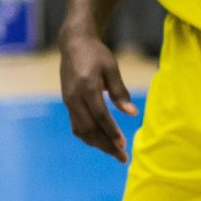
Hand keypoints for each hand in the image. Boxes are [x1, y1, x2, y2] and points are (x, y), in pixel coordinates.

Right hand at [57, 23, 136, 159]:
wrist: (73, 44)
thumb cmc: (96, 54)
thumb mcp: (111, 68)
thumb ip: (120, 92)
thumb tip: (132, 113)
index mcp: (87, 87)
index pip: (100, 116)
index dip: (111, 132)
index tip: (123, 145)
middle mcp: (74, 97)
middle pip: (89, 128)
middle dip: (106, 145)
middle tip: (122, 157)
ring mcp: (68, 101)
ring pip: (81, 130)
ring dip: (97, 144)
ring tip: (113, 152)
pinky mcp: (68, 103)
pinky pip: (76, 125)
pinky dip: (88, 136)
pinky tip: (101, 141)